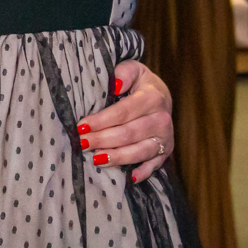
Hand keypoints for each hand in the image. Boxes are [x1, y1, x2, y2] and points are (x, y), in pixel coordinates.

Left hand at [77, 60, 172, 182]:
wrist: (162, 94)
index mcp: (152, 98)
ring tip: (96, 159)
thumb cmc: (140, 82)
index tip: (81, 126)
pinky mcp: (166, 150)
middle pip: (128, 134)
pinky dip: (143, 172)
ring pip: (140, 151)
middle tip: (81, 143)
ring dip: (117, 157)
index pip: (123, 112)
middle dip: (102, 140)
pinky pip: (155, 165)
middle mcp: (161, 119)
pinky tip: (129, 178)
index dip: (101, 121)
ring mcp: (165, 137)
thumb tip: (115, 84)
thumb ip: (123, 72)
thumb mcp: (133, 69)